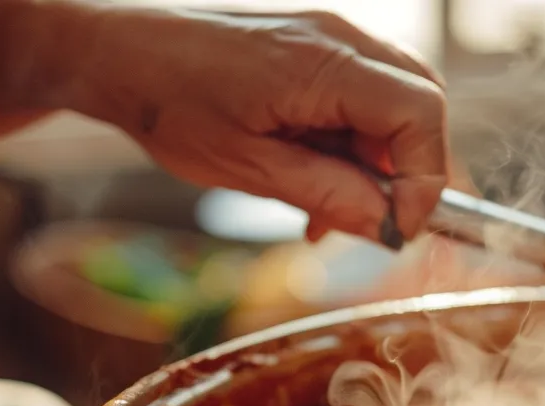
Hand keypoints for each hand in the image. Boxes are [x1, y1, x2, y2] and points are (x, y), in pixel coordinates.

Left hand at [62, 7, 448, 246]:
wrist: (118, 50)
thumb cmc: (167, 101)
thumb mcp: (247, 168)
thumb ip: (327, 195)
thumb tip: (390, 227)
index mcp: (323, 63)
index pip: (421, 113)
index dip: (426, 178)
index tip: (403, 226)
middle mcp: (339, 38)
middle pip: (423, 103)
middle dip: (410, 170)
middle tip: (378, 220)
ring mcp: (330, 39)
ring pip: (396, 105)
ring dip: (378, 165)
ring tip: (331, 209)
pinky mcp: (316, 50)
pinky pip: (362, 99)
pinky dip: (353, 147)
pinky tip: (318, 184)